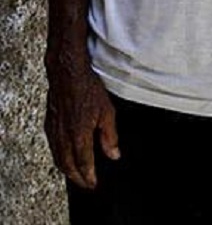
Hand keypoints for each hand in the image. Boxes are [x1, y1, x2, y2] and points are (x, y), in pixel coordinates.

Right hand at [45, 55, 119, 188]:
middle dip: (77, 178)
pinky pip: (53, 148)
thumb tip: (114, 155)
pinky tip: (65, 158)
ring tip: (77, 176)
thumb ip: (110, 136)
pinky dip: (59, 158)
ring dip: (67, 170)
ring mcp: (53, 131)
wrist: (67, 75)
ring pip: (58, 158)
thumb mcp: (107, 112)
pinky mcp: (49, 124)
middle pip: (67, 165)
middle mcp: (63, 136)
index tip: (93, 184)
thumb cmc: (89, 90)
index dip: (88, 176)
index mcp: (79, 135)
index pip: (83, 163)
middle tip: (86, 184)